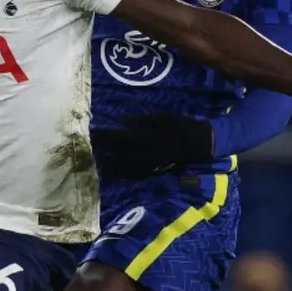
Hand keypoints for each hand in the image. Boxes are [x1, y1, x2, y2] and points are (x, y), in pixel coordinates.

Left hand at [91, 114, 213, 177]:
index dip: (106, 135)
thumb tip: (122, 120)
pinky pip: (136, 173)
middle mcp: (146, 150)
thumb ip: (142, 120)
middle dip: (105, 148)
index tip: (93, 133)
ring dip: (111, 162)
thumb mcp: (163, 117)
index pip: (120, 136)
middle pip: (120, 150)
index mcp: (147, 135)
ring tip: (98, 160)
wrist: (199, 144)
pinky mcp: (155, 169)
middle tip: (91, 147)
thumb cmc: (181, 126)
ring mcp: (149, 161)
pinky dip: (124, 173)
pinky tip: (114, 171)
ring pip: (126, 164)